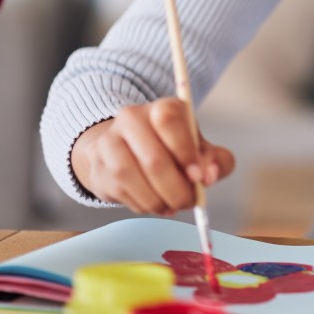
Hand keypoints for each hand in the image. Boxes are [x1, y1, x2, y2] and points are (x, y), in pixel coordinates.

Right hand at [70, 97, 235, 214]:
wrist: (129, 148)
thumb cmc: (172, 148)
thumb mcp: (199, 148)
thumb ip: (215, 161)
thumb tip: (210, 176)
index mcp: (163, 107)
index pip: (169, 121)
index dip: (185, 152)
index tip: (198, 177)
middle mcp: (132, 118)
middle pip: (153, 158)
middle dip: (175, 189)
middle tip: (188, 202)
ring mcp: (110, 141)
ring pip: (131, 177)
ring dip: (157, 200)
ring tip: (172, 206)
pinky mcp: (98, 165)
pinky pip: (120, 191)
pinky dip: (142, 204)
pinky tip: (154, 204)